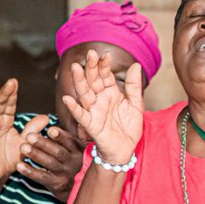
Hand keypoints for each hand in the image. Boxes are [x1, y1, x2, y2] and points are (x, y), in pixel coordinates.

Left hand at [17, 124, 83, 202]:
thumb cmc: (69, 160)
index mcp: (78, 150)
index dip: (61, 136)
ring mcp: (66, 174)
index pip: (70, 141)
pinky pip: (42, 177)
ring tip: (23, 147)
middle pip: (58, 152)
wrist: (74, 187)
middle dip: (43, 144)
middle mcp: (74, 162)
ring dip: (36, 155)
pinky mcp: (57, 185)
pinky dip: (30, 171)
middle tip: (29, 136)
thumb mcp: (70, 148)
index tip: (50, 130)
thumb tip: (43, 118)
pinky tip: (19, 165)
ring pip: (50, 163)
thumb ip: (59, 135)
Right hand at [62, 50, 143, 164]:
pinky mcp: (91, 125)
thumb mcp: (136, 104)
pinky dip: (74, 107)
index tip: (105, 54)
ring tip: (76, 68)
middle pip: (93, 81)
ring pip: (85, 94)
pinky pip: (81, 115)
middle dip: (91, 68)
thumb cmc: (128, 127)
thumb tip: (136, 64)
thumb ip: (134, 85)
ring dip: (80, 81)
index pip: (105, 75)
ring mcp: (94, 111)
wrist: (126, 150)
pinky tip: (68, 98)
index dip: (104, 65)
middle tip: (90, 54)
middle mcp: (100, 100)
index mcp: (110, 93)